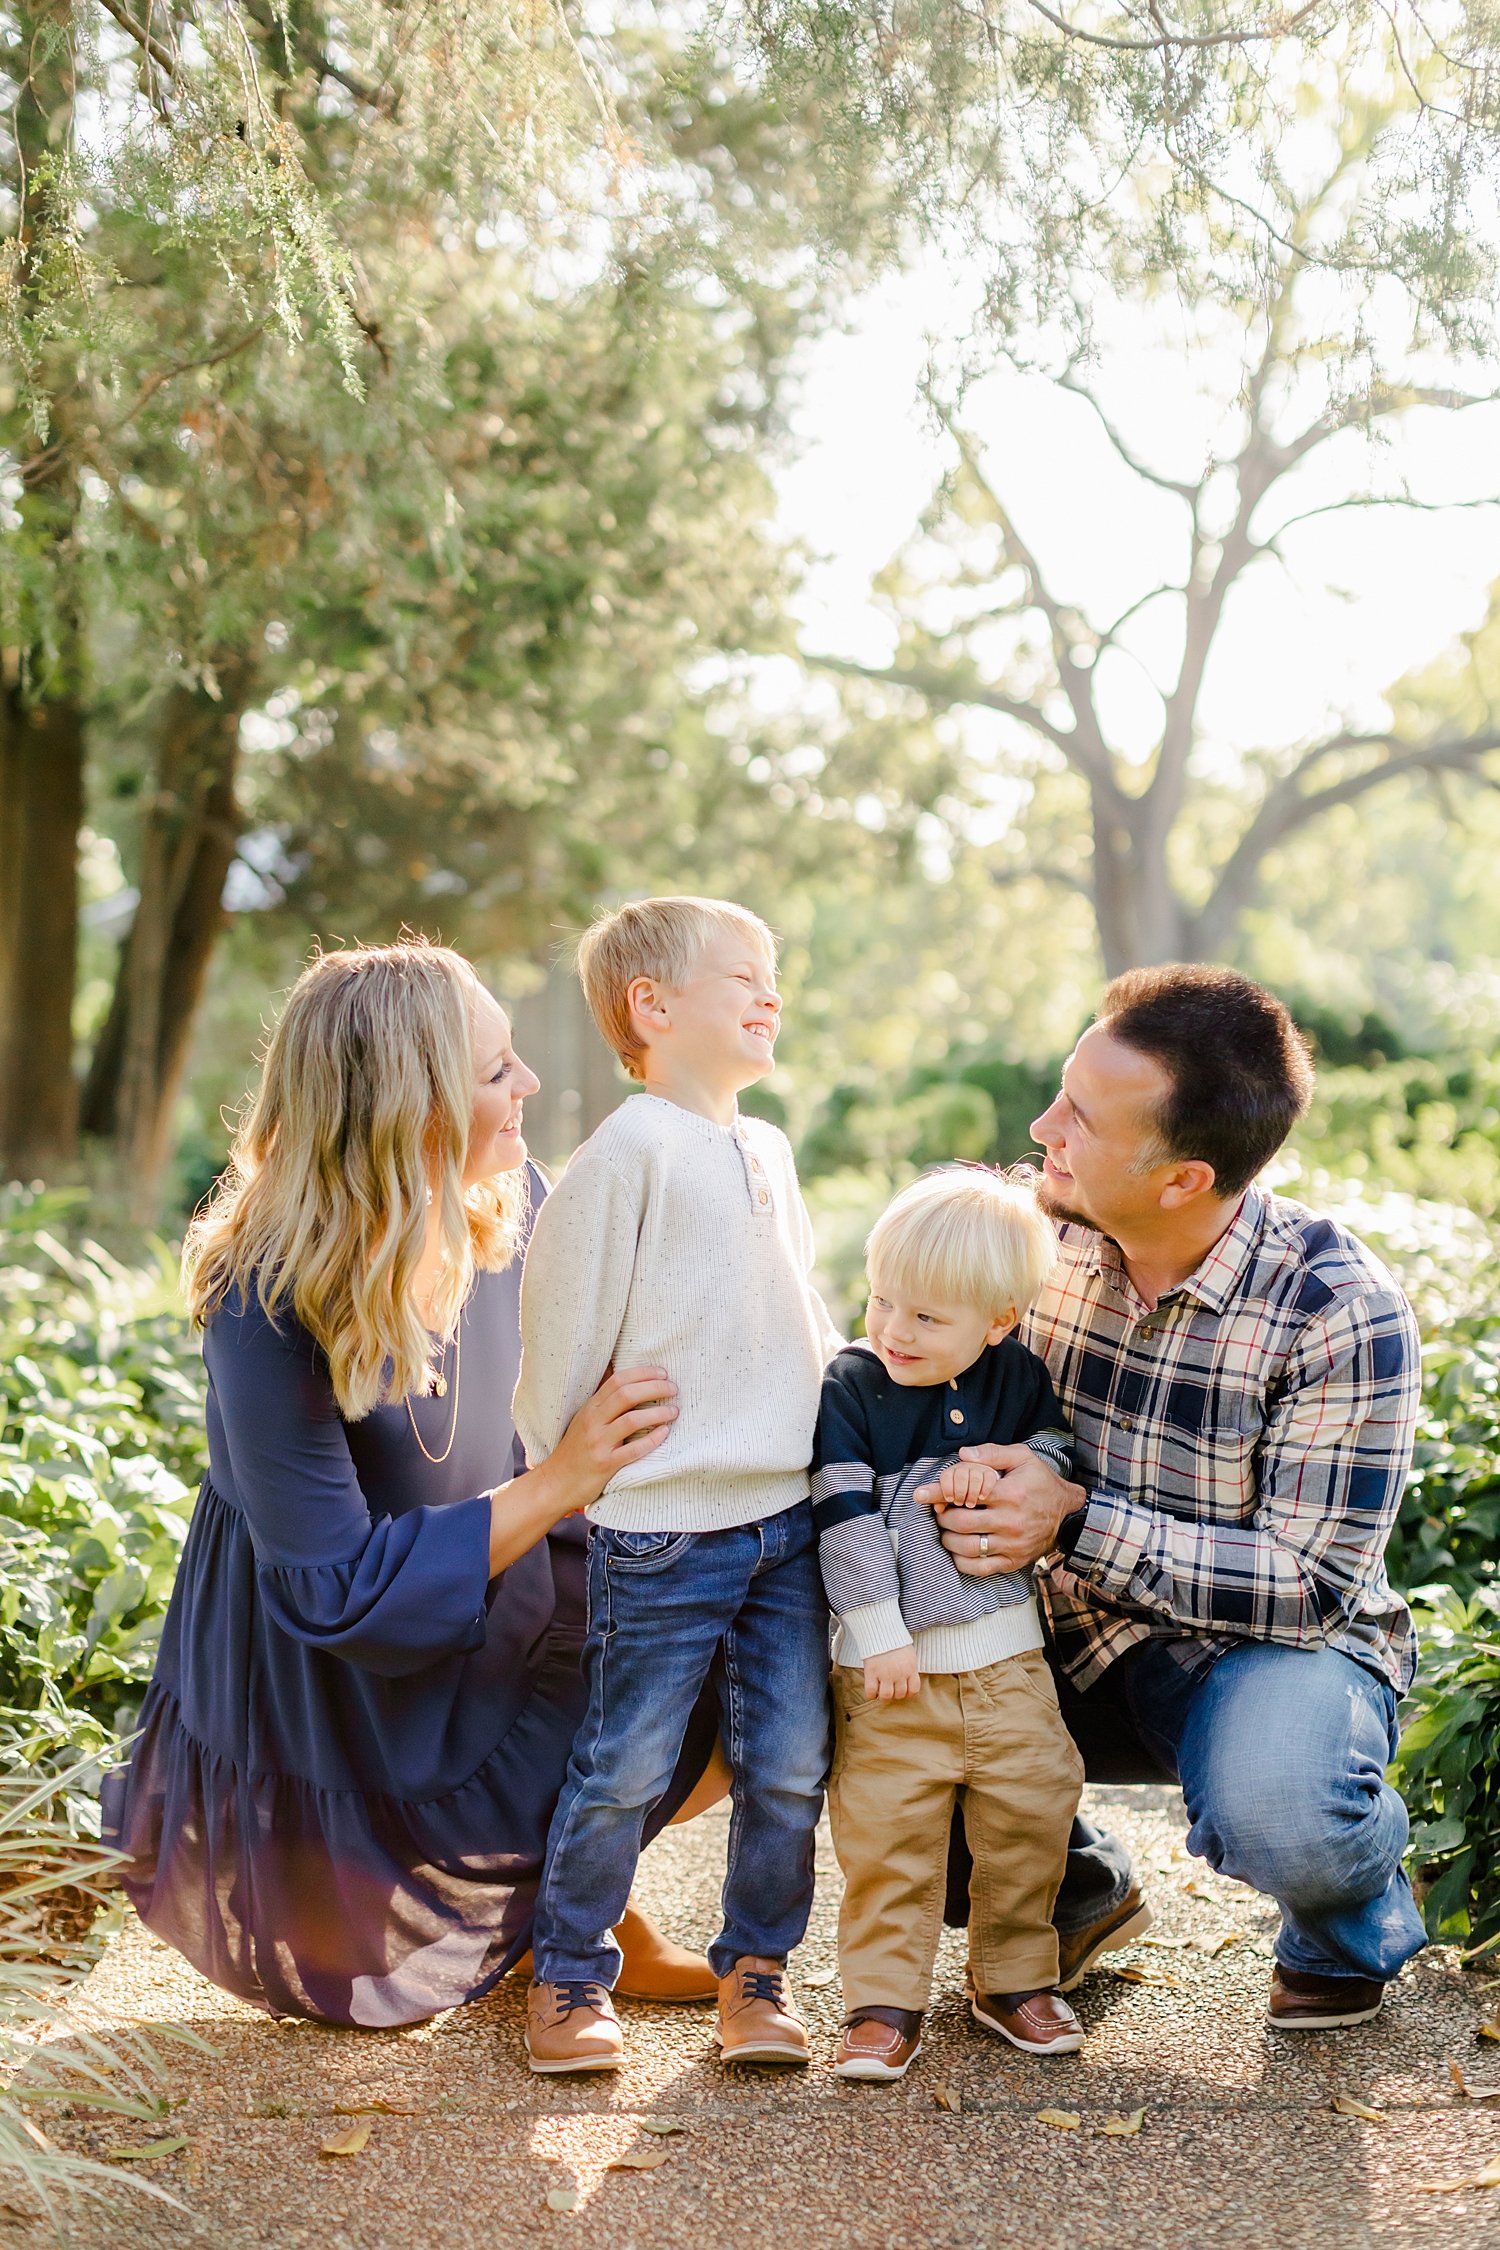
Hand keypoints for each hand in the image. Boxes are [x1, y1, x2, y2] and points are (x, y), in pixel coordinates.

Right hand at [548, 1365, 678, 1510]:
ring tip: (674, 1412)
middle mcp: (592, 1422)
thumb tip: (620, 1375)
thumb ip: (603, 1402)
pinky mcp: (605, 1464)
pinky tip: (664, 1433)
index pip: (617, 1380)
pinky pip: (633, 1450)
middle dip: (654, 1387)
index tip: (663, 1373)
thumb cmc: (575, 1450)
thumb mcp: (584, 1420)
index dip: (643, 1373)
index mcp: (589, 1408)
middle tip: (673, 1389)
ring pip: (632, 1420)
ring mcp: (598, 1443)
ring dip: (658, 1413)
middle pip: (626, 1395)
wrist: (555, 1483)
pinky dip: (652, 1439)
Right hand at [863, 1645, 920, 1700]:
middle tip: (890, 1688)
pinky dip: (871, 1695)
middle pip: (900, 1694)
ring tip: (881, 1690)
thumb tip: (908, 1680)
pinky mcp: (871, 1672)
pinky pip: (871, 1692)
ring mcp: (885, 1674)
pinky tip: (872, 1690)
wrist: (880, 1629)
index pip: (914, 1690)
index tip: (902, 1689)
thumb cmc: (895, 1640)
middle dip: (895, 1693)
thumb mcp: (908, 1653)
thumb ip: (909, 1667)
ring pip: (887, 1696)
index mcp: (910, 1668)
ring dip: (884, 1696)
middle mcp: (899, 1673)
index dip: (908, 1692)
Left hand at [913, 1444, 1083, 1575]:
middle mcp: (1010, 1521)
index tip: (919, 1494)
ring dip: (948, 1539)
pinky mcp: (1013, 1562)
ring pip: (966, 1547)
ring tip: (947, 1529)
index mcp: (1010, 1493)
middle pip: (960, 1522)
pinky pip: (979, 1569)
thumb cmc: (1041, 1483)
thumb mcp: (1023, 1457)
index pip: (965, 1492)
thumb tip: (962, 1455)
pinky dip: (961, 1562)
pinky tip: (957, 1550)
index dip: (938, 1493)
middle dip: (942, 1516)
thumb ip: (992, 1453)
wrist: (1069, 1514)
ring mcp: (1012, 1545)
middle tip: (940, 1510)